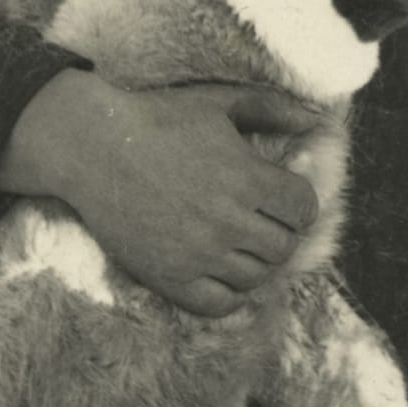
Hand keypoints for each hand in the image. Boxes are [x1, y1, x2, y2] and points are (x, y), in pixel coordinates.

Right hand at [0, 68, 321, 317]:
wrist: (91, 145)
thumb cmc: (158, 118)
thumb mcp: (219, 103)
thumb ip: (273, 109)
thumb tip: (316, 121)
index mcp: (247, 177)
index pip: (303, 208)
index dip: (297, 201)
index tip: (280, 196)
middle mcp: (228, 221)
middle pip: (284, 246)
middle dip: (279, 231)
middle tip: (259, 219)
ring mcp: (198, 254)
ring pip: (256, 276)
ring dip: (254, 260)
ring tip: (237, 241)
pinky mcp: (169, 276)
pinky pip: (219, 304)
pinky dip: (229, 293)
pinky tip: (220, 270)